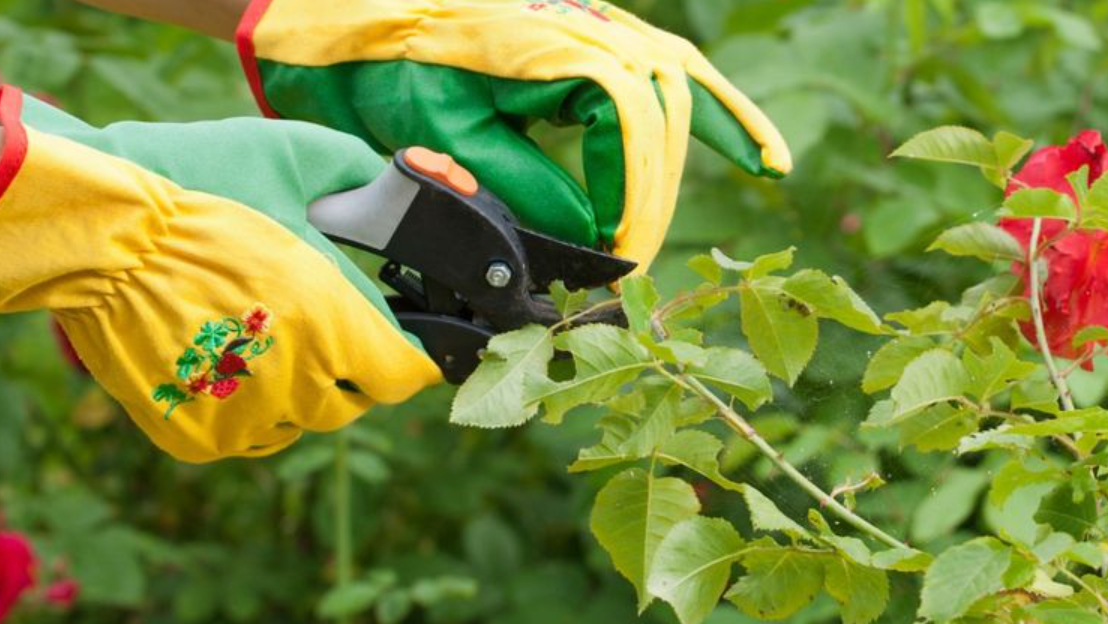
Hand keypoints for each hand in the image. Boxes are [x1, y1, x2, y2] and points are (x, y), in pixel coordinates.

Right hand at [0, 86, 441, 462]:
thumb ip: (364, 178)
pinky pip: (248, 435)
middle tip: (327, 332)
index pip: (401, 374)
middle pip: (353, 402)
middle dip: (350, 370)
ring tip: (270, 342)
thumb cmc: (197, 186)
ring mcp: (243, 419)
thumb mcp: (296, 157)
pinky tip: (231, 363)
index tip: (403, 344)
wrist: (96, 229)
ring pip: (301, 422)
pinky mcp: (197, 439)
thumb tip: (404, 186)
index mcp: (332, 324)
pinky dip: (249, 407)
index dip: (407, 356)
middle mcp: (295, 383)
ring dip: (299, 391)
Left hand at [235, 0, 790, 269]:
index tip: (620, 258)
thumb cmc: (377, 64)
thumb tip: (589, 237)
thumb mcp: (441, 136)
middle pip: (663, 107)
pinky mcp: (582, 31)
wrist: (342, 7)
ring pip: (673, 76)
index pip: (632, 129)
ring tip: (766, 165)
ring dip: (716, 129)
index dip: (635, 200)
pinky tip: (747, 136)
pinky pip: (658, 60)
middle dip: (660, 188)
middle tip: (639, 254)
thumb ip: (523, 186)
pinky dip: (706, 96)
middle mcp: (587, 22)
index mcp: (554, 46)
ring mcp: (589, 19)